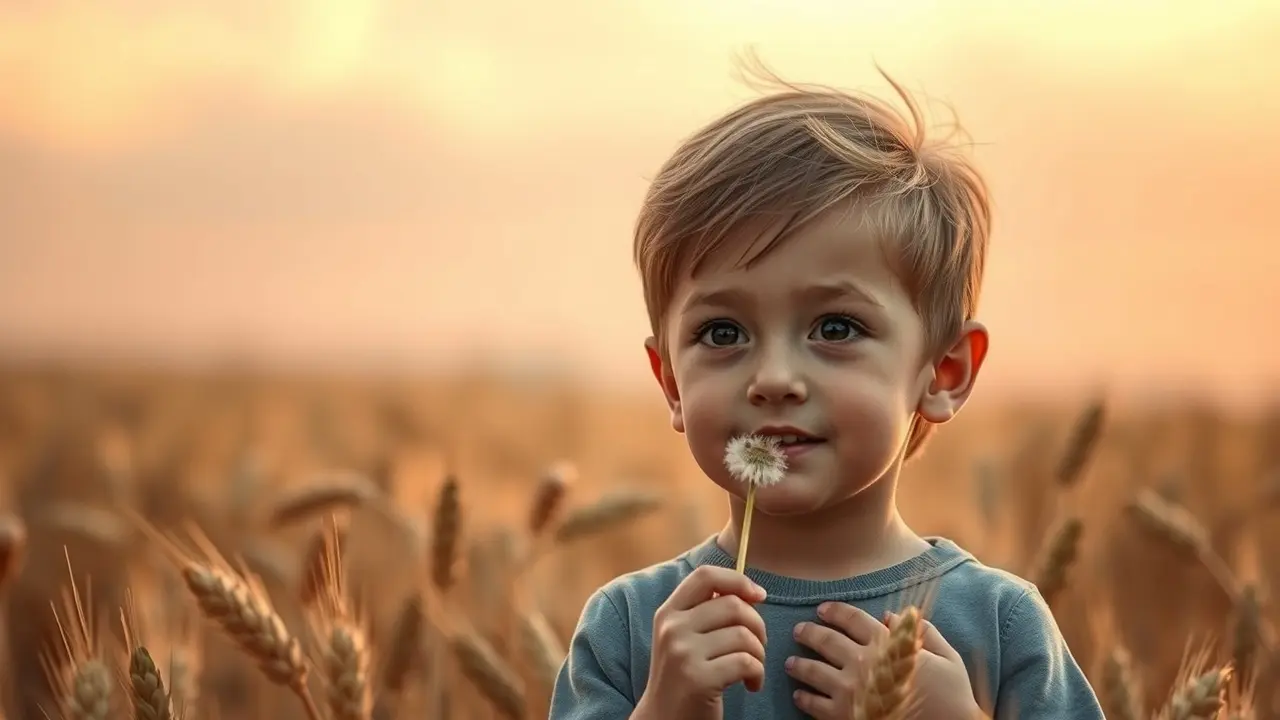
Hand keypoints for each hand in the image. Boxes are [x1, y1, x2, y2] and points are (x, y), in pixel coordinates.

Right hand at [636, 566, 768, 719]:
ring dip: (760, 654)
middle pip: (734, 605)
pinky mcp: (698, 678)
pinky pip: (746, 662)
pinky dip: (758, 674)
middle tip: (757, 647)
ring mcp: (683, 653)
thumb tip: (749, 591)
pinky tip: (751, 685)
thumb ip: (705, 611)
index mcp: (668, 612)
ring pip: (744, 635)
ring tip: (753, 669)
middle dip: (758, 625)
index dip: (738, 580)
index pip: (705, 575)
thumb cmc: (682, 677)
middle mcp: (672, 628)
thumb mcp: (683, 637)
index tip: (758, 596)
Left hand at [787, 602, 979, 718]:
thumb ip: (922, 633)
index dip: (834, 611)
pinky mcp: (843, 717)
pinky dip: (804, 698)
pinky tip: (799, 695)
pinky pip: (814, 705)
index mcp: (886, 645)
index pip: (852, 619)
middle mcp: (864, 664)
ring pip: (812, 671)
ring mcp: (850, 691)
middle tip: (799, 631)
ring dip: (798, 665)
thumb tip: (891, 617)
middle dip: (808, 633)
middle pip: (825, 640)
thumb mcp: (946, 657)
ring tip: (791, 663)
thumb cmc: (952, 696)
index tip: (822, 609)